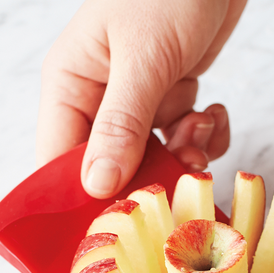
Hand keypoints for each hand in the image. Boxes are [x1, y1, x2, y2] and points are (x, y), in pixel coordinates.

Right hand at [36, 0, 247, 197]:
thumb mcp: (143, 58)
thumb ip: (120, 124)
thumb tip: (96, 186)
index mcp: (71, 84)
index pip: (59, 159)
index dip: (86, 195)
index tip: (121, 214)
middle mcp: (100, 98)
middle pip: (112, 167)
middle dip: (150, 175)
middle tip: (181, 169)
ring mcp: (138, 102)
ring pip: (155, 158)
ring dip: (185, 155)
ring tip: (200, 126)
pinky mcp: (172, 99)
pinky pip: (184, 140)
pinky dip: (205, 135)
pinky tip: (214, 110)